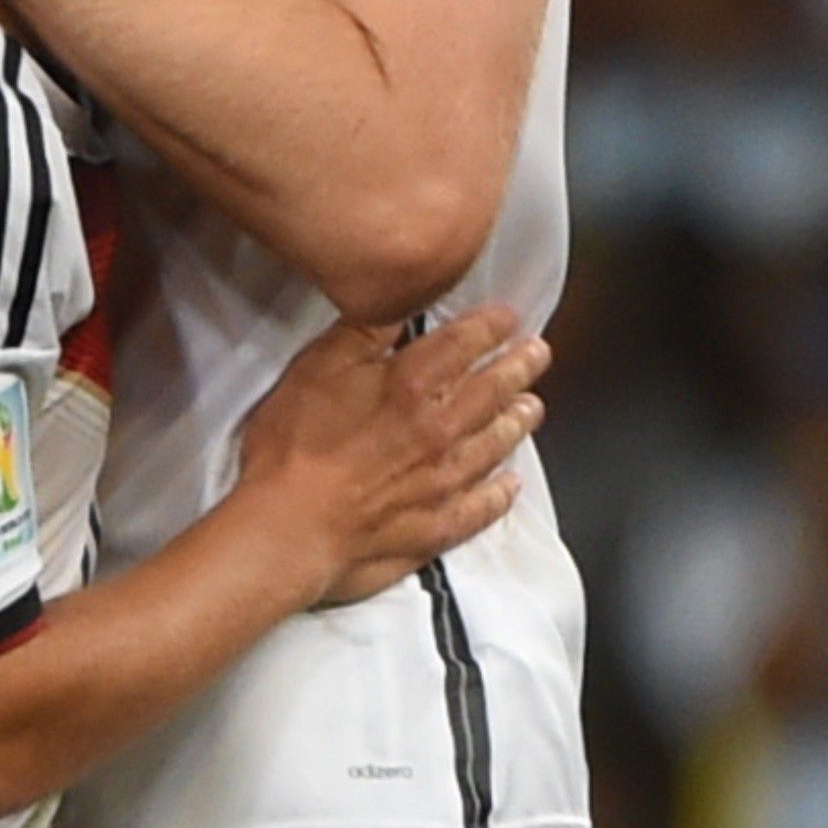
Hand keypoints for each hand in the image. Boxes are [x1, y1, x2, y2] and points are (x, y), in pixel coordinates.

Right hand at [232, 304, 545, 605]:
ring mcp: (442, 483)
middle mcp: (438, 431)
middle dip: (518, 368)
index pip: (464, 345)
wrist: (289, 527)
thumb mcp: (318, 366)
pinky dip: (498, 495)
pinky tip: (508, 485)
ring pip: (493, 446)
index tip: (508, 317)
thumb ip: (363, 331)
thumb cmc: (294, 446)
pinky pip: (479, 508)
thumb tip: (397, 300)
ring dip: (516, 424)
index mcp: (411, 385)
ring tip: (533, 408)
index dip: (490, 326)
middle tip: (538, 354)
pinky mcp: (434, 527)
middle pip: (491, 392)